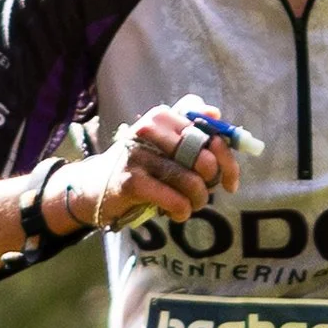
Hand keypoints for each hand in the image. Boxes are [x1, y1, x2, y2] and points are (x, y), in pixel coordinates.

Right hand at [57, 102, 241, 232]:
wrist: (98, 186)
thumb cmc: (142, 165)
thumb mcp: (165, 144)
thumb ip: (194, 129)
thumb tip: (217, 114)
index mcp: (162, 116)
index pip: (211, 134)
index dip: (227, 160)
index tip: (230, 181)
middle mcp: (148, 129)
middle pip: (205, 158)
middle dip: (212, 182)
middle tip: (203, 193)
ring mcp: (138, 154)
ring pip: (192, 182)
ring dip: (197, 200)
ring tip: (190, 205)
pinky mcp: (131, 181)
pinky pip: (176, 200)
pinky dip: (182, 211)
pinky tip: (178, 214)